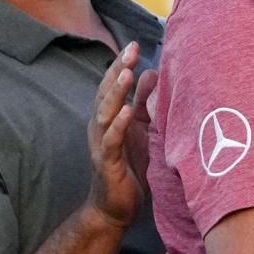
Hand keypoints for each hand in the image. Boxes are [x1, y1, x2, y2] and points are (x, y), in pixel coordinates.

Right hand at [87, 43, 153, 227]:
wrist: (115, 209)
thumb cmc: (129, 169)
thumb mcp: (141, 131)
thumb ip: (144, 103)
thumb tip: (152, 72)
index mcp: (109, 118)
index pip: (112, 85)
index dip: (121, 64)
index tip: (133, 43)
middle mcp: (101, 127)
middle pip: (107, 93)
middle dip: (118, 70)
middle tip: (130, 49)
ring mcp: (102, 145)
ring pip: (105, 113)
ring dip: (116, 93)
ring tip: (126, 73)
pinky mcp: (106, 163)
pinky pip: (111, 141)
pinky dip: (118, 125)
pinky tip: (127, 112)